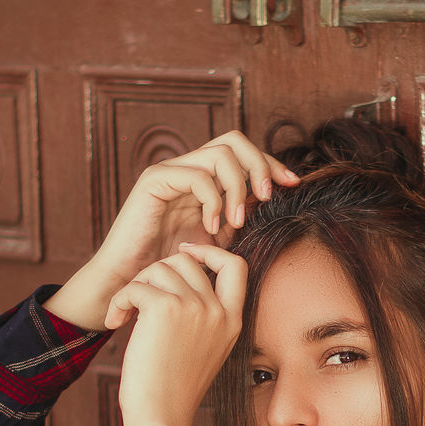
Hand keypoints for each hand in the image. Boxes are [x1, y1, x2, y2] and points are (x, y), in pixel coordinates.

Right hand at [44, 131, 297, 330]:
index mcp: (204, 182)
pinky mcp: (154, 182)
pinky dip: (213, 200)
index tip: (293, 186)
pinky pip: (197, 175)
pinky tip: (212, 228)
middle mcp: (187, 170)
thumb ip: (238, 222)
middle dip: (260, 165)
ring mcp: (170, 173)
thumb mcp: (217, 245)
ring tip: (236, 222)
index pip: (243, 154)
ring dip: (238, 186)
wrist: (131, 286)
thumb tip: (272, 206)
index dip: (270, 164)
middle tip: (268, 198)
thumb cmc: (172, 273)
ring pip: (220, 153)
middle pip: (234, 140)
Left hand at [104, 244, 246, 425]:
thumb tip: (182, 273)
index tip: (185, 254)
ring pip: (160, 268)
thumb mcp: (204, 349)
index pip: (236, 265)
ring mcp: (195, 308)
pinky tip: (115, 321)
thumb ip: (205, 315)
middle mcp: (219, 311)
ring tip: (126, 313)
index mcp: (233, 321)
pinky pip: (135, 286)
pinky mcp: (165, 309)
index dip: (210, 251)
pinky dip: (119, 300)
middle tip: (141, 294)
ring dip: (136, 286)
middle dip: (158, 271)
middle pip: (188, 261)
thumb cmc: (174, 389)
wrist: (161, 417)